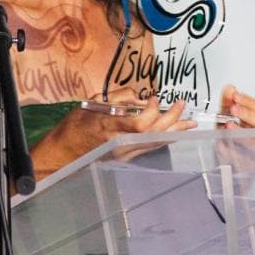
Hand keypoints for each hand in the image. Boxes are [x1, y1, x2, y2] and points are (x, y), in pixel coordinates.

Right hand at [48, 90, 196, 165]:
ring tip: (190, 122)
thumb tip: (140, 97)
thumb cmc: (75, 125)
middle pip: (154, 134)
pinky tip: (174, 132)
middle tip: (181, 104)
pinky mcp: (126, 158)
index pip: (140, 124)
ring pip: (156, 142)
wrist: (64, 152)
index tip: (154, 98)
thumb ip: (117, 98)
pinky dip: (164, 138)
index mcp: (109, 128)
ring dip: (174, 131)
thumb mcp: (92, 103)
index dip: (152, 111)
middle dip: (172, 118)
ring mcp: (125, 153)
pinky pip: (150, 147)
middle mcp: (120, 144)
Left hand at [215, 84, 254, 179]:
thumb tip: (230, 88)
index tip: (235, 96)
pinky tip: (221, 145)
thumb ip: (227, 103)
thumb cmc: (231, 141)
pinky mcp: (250, 167)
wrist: (228, 167)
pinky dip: (231, 151)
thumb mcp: (225, 119)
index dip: (247, 101)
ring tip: (228, 126)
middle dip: (248, 115)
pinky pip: (243, 158)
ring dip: (242, 133)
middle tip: (233, 109)